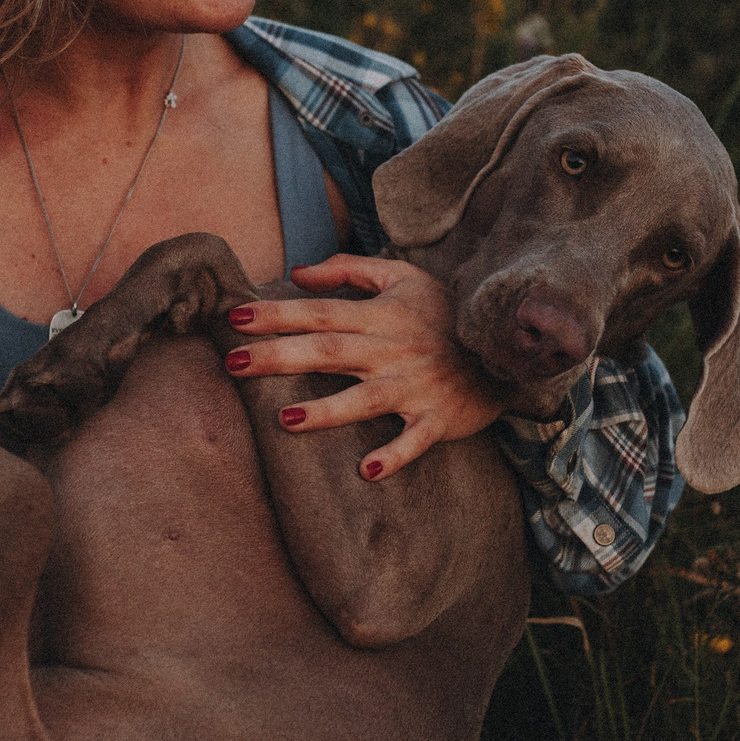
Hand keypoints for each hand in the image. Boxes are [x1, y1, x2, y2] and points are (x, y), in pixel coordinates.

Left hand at [223, 255, 508, 479]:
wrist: (506, 346)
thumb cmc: (444, 312)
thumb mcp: (402, 276)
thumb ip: (349, 271)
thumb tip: (298, 272)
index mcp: (381, 315)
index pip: (320, 311)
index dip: (277, 314)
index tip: (234, 317)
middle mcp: (393, 349)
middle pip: (330, 350)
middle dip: (281, 356)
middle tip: (233, 363)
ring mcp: (415, 386)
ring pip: (366, 399)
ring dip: (328, 411)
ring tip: (286, 419)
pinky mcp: (437, 418)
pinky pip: (415, 440)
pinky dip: (395, 454)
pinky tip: (367, 470)